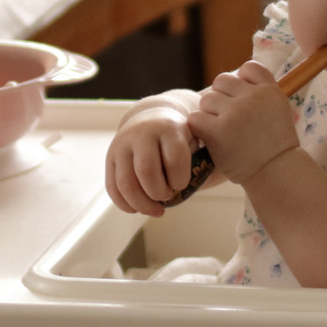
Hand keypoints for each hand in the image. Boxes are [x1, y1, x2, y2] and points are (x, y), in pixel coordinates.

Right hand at [105, 98, 202, 217]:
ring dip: (142, 203)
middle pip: (146, 172)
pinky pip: (113, 187)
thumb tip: (216, 179)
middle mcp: (142, 134)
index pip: (174, 158)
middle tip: (168, 196)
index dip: (180, 178)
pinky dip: (125, 204)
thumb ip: (207, 157)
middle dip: (159, 192)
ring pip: (126, 182)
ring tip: (156, 210)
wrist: (153, 117)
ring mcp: (122, 145)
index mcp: (169, 127)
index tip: (182, 183)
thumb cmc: (182, 136)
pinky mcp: (110, 157)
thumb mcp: (198, 137)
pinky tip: (138, 208)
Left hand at [184, 60, 302, 184]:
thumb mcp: (277, 109)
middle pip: (221, 81)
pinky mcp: (218, 131)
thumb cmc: (273, 142)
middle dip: (221, 97)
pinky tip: (211, 139)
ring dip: (209, 114)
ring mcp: (235, 113)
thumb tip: (236, 74)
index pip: (248, 68)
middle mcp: (253, 97)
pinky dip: (199, 129)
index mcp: (270, 90)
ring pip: (207, 99)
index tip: (244, 99)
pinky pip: (195, 118)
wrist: (275, 173)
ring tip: (222, 131)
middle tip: (229, 119)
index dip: (242, 82)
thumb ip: (259, 90)